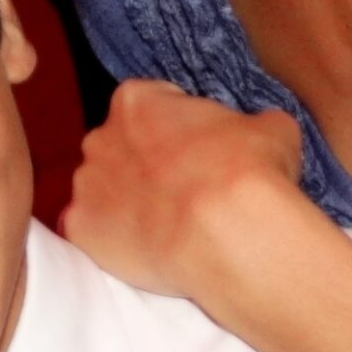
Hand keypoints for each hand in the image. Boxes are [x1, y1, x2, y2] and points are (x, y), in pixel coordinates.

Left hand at [59, 78, 308, 305]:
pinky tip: (146, 250)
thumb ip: (251, 125)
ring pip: (102, 191)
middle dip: (144, 164)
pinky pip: (92, 233)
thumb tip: (259, 132)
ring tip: (166, 225)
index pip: (149, 104)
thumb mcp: (271, 129)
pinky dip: (114, 241)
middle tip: (181, 189)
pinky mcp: (80, 230)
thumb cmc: (249, 170)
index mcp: (136, 101)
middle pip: (118, 147)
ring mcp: (85, 185)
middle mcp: (101, 137)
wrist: (228, 232)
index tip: (196, 148)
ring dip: (126, 203)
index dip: (174, 126)